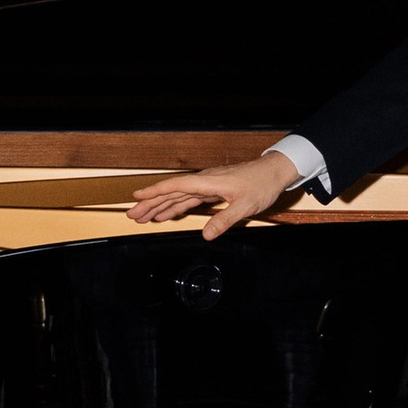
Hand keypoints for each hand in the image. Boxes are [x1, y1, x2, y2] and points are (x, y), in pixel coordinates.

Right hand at [128, 151, 303, 240]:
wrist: (274, 172)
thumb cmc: (261, 184)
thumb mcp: (245, 205)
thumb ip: (224, 220)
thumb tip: (206, 235)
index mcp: (208, 182)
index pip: (175, 186)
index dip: (155, 192)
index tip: (137, 197)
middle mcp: (204, 182)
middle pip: (171, 192)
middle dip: (150, 203)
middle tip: (133, 214)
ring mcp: (207, 186)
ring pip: (178, 196)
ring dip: (160, 206)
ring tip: (144, 216)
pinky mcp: (212, 190)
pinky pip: (188, 199)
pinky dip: (176, 206)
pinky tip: (167, 213)